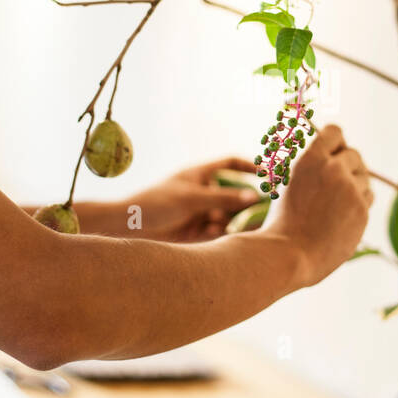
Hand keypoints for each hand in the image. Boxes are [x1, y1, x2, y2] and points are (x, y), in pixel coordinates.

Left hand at [132, 156, 260, 241]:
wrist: (131, 226)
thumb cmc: (156, 203)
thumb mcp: (192, 198)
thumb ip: (224, 198)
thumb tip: (254, 196)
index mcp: (201, 174)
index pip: (231, 164)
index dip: (250, 167)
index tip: (267, 175)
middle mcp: (204, 191)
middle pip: (234, 193)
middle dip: (246, 201)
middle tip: (262, 210)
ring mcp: (201, 210)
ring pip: (228, 214)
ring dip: (233, 219)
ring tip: (234, 226)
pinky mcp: (197, 230)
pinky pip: (218, 230)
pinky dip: (221, 232)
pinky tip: (213, 233)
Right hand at [271, 124, 371, 285]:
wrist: (290, 254)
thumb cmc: (282, 221)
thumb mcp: (288, 182)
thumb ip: (309, 164)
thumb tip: (326, 151)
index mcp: (311, 159)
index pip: (335, 132)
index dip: (334, 142)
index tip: (332, 152)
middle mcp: (334, 170)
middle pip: (354, 154)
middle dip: (346, 166)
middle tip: (334, 183)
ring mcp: (351, 190)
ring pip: (364, 177)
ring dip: (354, 186)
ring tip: (333, 205)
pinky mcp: (362, 210)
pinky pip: (367, 198)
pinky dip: (357, 205)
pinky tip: (340, 218)